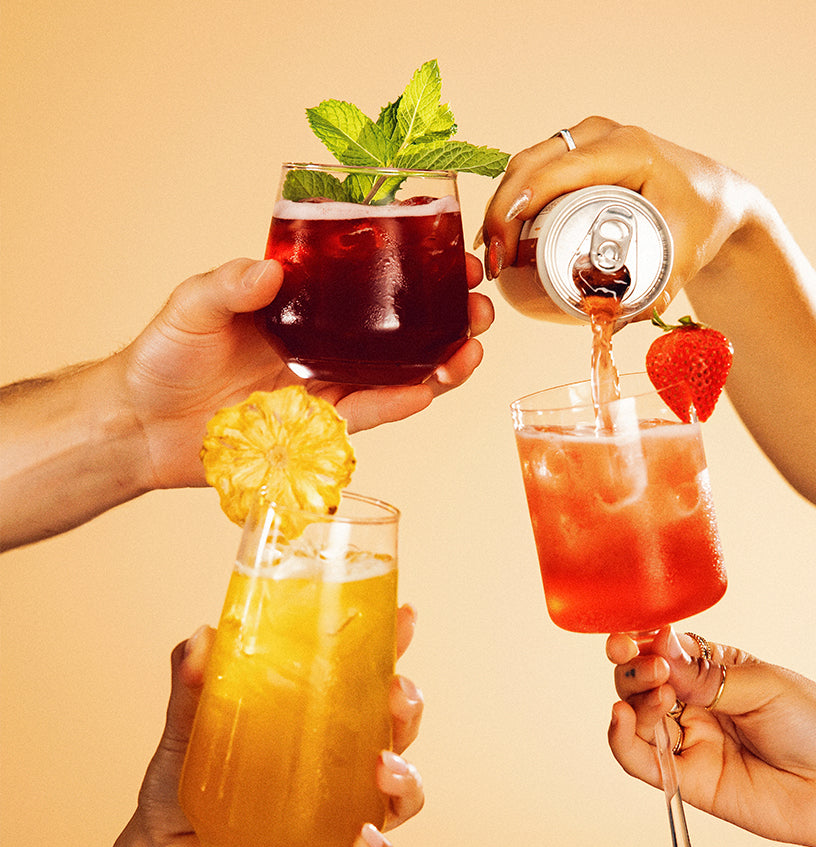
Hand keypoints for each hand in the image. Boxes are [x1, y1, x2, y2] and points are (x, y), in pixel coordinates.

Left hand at [118, 255, 493, 490]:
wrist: (143, 425)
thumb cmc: (163, 358)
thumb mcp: (192, 306)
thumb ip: (229, 284)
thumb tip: (270, 268)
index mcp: (302, 307)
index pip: (369, 284)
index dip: (415, 273)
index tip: (453, 257)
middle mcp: (323, 345)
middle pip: (400, 332)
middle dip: (447, 318)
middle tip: (479, 304)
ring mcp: (325, 386)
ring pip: (398, 375)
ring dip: (440, 363)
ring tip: (472, 348)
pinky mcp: (318, 427)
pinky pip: (366, 414)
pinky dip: (397, 404)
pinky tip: (427, 390)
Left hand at [135, 606, 424, 846]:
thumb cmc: (183, 783)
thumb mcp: (187, 725)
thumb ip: (192, 681)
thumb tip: (200, 637)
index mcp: (320, 719)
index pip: (368, 676)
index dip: (393, 645)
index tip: (405, 618)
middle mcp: (342, 762)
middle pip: (399, 729)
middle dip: (409, 708)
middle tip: (397, 692)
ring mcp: (341, 812)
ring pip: (401, 793)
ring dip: (407, 778)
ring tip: (384, 767)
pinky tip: (364, 839)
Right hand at [479, 117, 751, 310]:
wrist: (716, 196)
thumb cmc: (703, 218)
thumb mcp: (686, 254)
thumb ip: (659, 290)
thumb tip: (619, 321)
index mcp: (627, 150)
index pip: (555, 172)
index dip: (517, 207)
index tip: (502, 250)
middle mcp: (603, 136)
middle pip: (530, 165)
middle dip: (500, 212)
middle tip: (492, 262)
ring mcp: (588, 140)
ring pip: (526, 165)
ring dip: (501, 206)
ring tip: (494, 255)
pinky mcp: (579, 154)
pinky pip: (535, 169)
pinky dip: (514, 199)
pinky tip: (503, 234)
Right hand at [605, 627, 815, 846]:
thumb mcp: (762, 685)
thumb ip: (705, 676)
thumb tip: (658, 650)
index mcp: (715, 671)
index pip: (662, 650)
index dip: (642, 643)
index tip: (632, 639)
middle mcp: (695, 703)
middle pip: (640, 680)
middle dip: (634, 668)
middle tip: (652, 668)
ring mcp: (688, 741)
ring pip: (634, 715)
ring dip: (633, 698)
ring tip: (659, 694)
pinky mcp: (685, 779)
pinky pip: (639, 759)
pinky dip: (619, 738)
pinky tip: (620, 719)